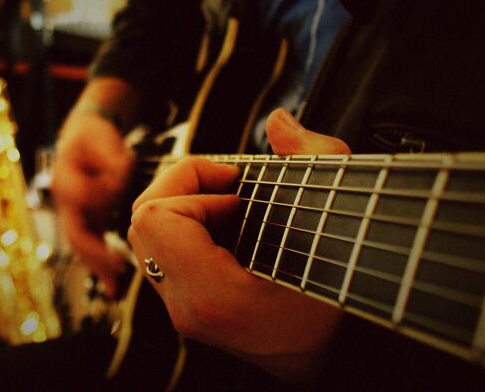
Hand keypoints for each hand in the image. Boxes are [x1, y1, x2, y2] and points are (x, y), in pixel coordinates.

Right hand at [52, 110, 132, 296]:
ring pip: (81, 246)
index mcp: (65, 178)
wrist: (83, 136)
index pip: (81, 195)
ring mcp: (73, 213)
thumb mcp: (102, 138)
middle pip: (74, 233)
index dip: (103, 194)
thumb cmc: (93, 136)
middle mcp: (64, 201)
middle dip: (95, 253)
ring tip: (115, 290)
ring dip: (97, 267)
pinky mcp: (86, 219)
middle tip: (119, 270)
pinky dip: (101, 264)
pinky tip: (115, 285)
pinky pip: (90, 246)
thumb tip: (122, 176)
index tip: (122, 187)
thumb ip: (113, 158)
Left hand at [127, 108, 348, 383]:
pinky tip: (229, 227)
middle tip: (230, 186)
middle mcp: (188, 307)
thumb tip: (278, 124)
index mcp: (215, 295)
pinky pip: (162, 253)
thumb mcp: (340, 223)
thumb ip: (314, 160)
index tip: (237, 191)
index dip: (191, 188)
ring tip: (232, 206)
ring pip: (147, 238)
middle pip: (142, 223)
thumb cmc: (342, 303)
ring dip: (183, 206)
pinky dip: (186, 227)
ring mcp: (184, 311)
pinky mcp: (188, 308)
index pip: (156, 218)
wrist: (335, 359)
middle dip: (181, 188)